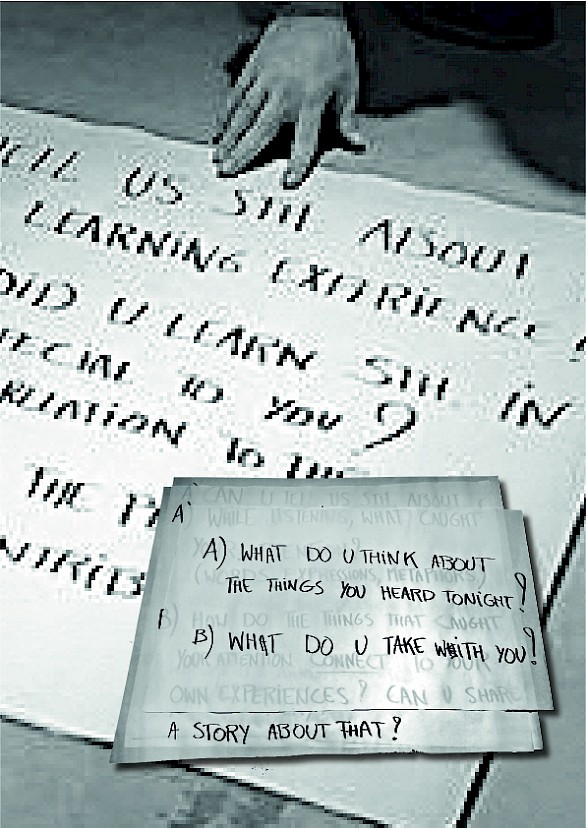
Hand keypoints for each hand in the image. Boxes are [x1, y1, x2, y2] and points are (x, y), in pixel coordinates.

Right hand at [213, 15, 361, 187]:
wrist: (316, 7)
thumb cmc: (333, 45)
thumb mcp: (348, 82)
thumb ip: (346, 116)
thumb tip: (356, 141)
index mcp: (311, 99)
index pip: (304, 141)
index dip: (296, 163)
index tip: (288, 180)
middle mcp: (286, 91)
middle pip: (261, 130)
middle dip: (244, 153)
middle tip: (229, 170)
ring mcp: (266, 78)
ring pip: (244, 114)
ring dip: (230, 138)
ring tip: (219, 155)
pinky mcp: (254, 65)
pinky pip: (238, 94)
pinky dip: (227, 113)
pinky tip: (219, 128)